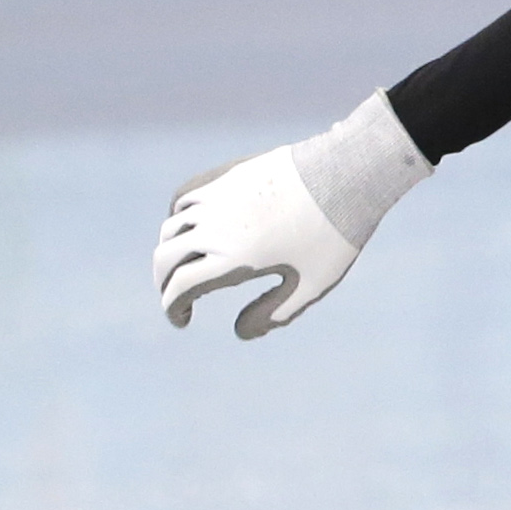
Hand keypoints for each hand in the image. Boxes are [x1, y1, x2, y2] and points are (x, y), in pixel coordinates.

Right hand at [153, 92, 429, 337]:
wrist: (346, 176)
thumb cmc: (333, 237)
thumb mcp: (311, 285)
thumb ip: (274, 313)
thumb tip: (239, 333)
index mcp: (230, 260)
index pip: (180, 289)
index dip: (173, 310)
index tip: (182, 321)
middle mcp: (212, 228)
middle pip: (164, 259)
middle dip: (164, 283)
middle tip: (178, 297)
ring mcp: (214, 199)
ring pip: (171, 228)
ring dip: (170, 251)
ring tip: (186, 265)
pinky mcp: (224, 177)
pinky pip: (183, 198)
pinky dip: (177, 218)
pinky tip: (192, 228)